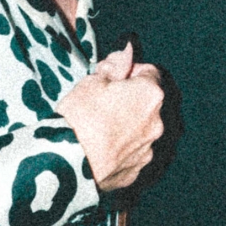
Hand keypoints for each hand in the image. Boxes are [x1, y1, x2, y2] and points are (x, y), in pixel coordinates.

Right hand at [57, 43, 164, 191]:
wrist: (69, 162)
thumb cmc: (81, 117)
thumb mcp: (93, 81)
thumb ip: (115, 66)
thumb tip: (126, 55)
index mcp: (150, 94)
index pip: (150, 72)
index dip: (130, 72)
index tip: (113, 78)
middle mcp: (157, 122)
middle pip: (147, 103)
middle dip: (129, 99)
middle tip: (102, 102)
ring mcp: (148, 149)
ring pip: (140, 129)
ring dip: (126, 125)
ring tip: (98, 128)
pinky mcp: (136, 171)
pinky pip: (131, 153)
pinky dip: (120, 149)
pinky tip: (100, 148)